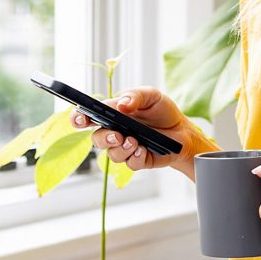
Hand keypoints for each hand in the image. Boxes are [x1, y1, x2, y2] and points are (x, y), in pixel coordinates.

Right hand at [70, 87, 200, 174]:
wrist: (182, 130)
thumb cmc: (162, 111)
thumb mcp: (151, 96)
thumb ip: (135, 96)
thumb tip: (122, 104)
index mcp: (112, 114)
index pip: (88, 117)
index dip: (78, 118)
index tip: (80, 119)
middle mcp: (115, 132)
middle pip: (96, 139)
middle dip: (104, 138)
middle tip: (118, 135)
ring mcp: (125, 148)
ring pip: (111, 154)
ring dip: (122, 149)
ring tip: (135, 141)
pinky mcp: (137, 160)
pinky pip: (130, 163)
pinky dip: (136, 157)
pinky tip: (144, 149)